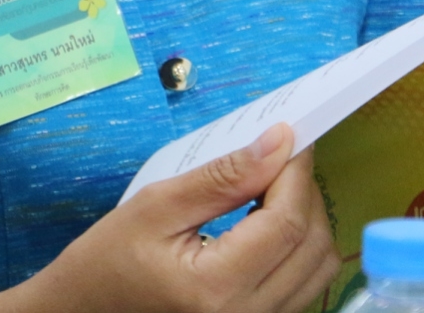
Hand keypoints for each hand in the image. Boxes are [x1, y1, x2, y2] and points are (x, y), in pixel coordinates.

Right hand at [0, 123, 338, 312]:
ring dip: (307, 220)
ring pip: (317, 270)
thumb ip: (222, 176)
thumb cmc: (105, 263)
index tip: (290, 134)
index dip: (296, 171)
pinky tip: (267, 224)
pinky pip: (303, 288)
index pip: (287, 222)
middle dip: (305, 192)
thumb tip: (279, 141)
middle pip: (312, 246)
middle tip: (278, 157)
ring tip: (272, 189)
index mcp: (217, 289)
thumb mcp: (156, 207)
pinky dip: (298, 249)